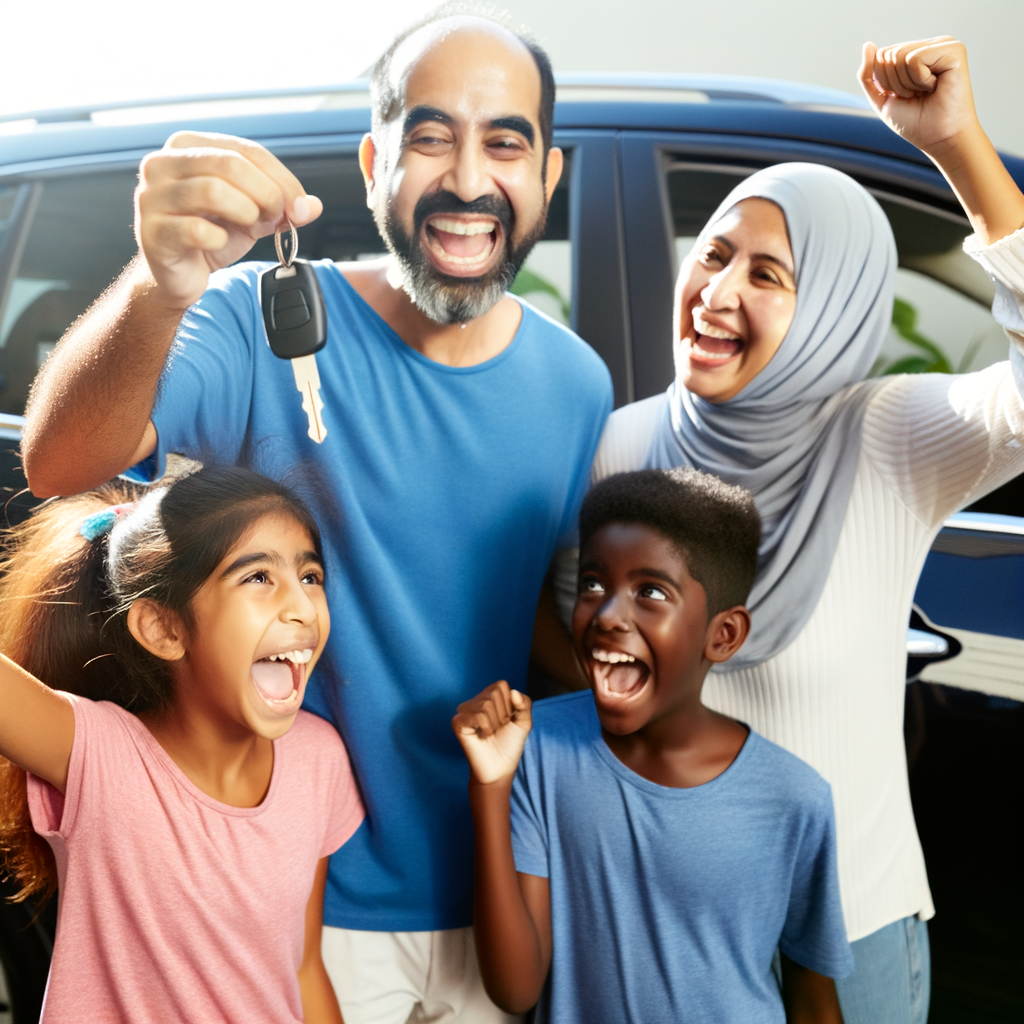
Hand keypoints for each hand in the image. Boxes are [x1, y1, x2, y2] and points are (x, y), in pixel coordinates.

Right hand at [134, 131, 323, 308]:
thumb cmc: (209, 234)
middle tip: (276, 218)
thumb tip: (312, 206)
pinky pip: (197, 230)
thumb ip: (281, 206)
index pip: (246, 150)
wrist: (178, 274)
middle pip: (230, 165)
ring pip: (212, 190)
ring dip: (245, 213)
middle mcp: (163, 164)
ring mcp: (152, 196)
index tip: (301, 207)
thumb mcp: (251, 214)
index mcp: (188, 147)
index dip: (282, 179)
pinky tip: (217, 244)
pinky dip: (219, 240)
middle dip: (266, 194)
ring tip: (248, 227)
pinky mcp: (151, 231)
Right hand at [452, 681, 532, 784]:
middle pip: (494, 693)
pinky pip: (478, 715)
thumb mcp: (524, 722)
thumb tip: (514, 692)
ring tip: (490, 734)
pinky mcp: (458, 722)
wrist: (500, 767)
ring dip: (495, 723)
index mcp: (489, 695)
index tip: (506, 721)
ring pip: (486, 704)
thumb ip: (525, 703)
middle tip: (497, 729)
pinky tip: (482, 736)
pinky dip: (486, 727)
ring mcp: (465, 711)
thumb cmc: (509, 744)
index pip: (502, 685)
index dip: (510, 705)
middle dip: (502, 715)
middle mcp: (475, 700)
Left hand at [858, 37, 979, 158]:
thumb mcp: (882, 98)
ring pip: (899, 56)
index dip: (885, 82)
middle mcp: (930, 45)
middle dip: (894, 83)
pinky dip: (919, 80)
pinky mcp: (954, 50)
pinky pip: (915, 59)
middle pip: (888, 55)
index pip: (881, 55)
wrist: (939, 139)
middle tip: (917, 95)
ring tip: (926, 92)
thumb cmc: (915, 121)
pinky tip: (935, 86)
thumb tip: (868, 45)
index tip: (906, 96)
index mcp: (916, 53)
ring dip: (906, 84)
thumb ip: (869, 74)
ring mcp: (944, 45)